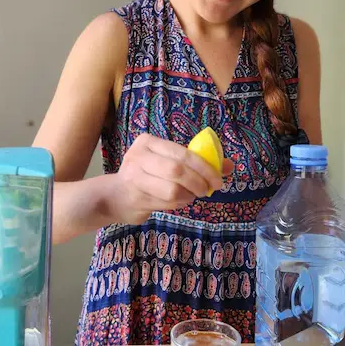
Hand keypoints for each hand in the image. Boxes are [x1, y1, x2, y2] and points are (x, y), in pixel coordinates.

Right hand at [110, 133, 233, 224]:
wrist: (115, 196)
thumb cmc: (147, 175)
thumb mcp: (167, 161)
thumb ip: (195, 162)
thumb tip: (229, 166)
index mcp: (148, 142)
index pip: (182, 152)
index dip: (204, 167)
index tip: (218, 180)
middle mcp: (138, 156)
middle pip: (177, 170)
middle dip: (198, 182)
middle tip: (207, 190)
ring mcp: (134, 177)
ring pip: (172, 189)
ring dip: (188, 195)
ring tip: (190, 195)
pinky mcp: (135, 197)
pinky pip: (166, 203)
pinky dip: (179, 204)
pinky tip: (178, 201)